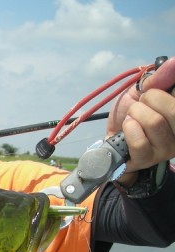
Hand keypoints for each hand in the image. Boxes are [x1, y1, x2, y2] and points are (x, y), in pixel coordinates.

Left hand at [107, 56, 174, 183]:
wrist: (112, 140)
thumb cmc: (131, 115)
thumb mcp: (142, 91)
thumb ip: (158, 79)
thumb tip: (172, 63)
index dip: (168, 84)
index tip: (152, 85)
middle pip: (173, 109)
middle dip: (149, 100)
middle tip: (140, 104)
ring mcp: (168, 148)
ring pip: (155, 123)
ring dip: (135, 115)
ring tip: (131, 118)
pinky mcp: (149, 159)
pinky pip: (139, 141)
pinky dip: (128, 129)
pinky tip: (126, 129)